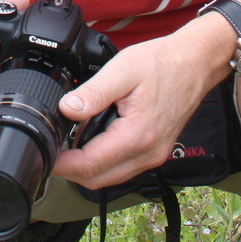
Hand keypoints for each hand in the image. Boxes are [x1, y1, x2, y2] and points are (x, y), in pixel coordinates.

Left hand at [50, 21, 228, 188]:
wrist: (196, 63)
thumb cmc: (163, 63)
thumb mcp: (122, 70)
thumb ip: (93, 93)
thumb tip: (66, 109)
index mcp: (137, 136)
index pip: (91, 164)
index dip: (63, 164)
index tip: (44, 155)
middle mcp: (148, 153)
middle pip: (99, 178)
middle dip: (70, 171)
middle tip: (50, 151)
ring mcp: (154, 154)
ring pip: (111, 176)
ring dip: (86, 167)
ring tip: (66, 145)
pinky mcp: (156, 150)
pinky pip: (124, 167)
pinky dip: (103, 161)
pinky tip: (91, 141)